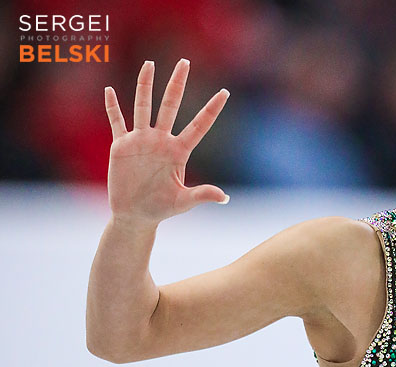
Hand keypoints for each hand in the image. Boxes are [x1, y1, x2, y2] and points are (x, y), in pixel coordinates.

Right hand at [104, 59, 229, 228]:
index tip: (225, 92)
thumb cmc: (161, 209)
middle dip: (177, 84)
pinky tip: (110, 90)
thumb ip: (202, 195)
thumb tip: (225, 198)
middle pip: (170, 105)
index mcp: (179, 151)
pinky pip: (117, 122)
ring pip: (143, 106)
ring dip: (145, 86)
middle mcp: (161, 140)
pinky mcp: (121, 146)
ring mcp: (141, 141)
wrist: (135, 215)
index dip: (211, 109)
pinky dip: (112, 107)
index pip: (198, 125)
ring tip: (150, 64)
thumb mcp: (183, 202)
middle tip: (184, 62)